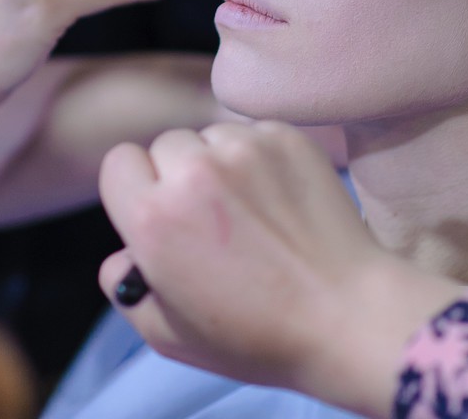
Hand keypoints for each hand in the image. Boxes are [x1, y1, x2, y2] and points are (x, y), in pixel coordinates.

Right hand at [97, 122, 462, 418]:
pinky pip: (254, 132)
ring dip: (221, 162)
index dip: (137, 189)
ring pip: (210, 135)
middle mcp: (193, 173)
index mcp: (152, 218)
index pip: (119, 162)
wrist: (348, 317)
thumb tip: (124, 254)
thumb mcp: (167, 334)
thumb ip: (125, 287)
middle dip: (179, 175)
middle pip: (165, 146)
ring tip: (252, 211)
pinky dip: (261, 158)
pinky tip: (280, 200)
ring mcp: (244, 150)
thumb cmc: (259, 335)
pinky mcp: (287, 139)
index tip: (160, 210)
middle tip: (212, 219)